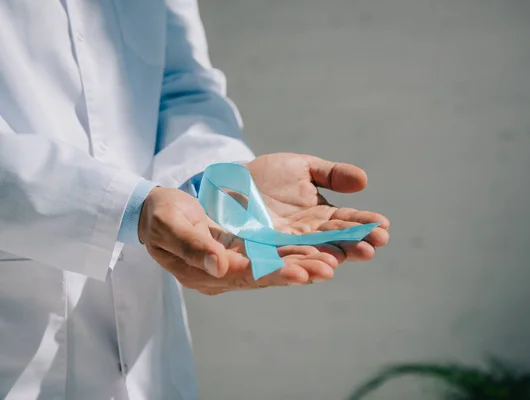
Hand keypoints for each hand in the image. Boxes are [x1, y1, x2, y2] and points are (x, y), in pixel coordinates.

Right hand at [139, 187, 337, 294]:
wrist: (164, 207)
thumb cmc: (161, 215)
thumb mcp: (167, 225)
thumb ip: (191, 245)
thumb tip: (219, 265)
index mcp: (208, 272)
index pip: (246, 275)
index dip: (273, 274)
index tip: (302, 273)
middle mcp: (231, 272)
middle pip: (271, 273)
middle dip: (302, 270)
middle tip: (331, 268)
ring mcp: (243, 260)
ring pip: (281, 262)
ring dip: (310, 260)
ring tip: (339, 259)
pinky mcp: (253, 246)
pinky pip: (282, 249)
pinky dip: (305, 247)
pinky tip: (328, 245)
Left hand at [246, 153, 389, 262]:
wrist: (227, 182)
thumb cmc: (269, 176)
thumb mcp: (302, 168)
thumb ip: (331, 174)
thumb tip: (363, 181)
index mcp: (321, 218)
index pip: (347, 223)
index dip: (364, 225)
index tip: (383, 226)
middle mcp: (307, 237)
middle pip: (333, 244)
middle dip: (352, 246)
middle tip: (371, 248)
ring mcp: (283, 247)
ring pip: (307, 258)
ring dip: (322, 262)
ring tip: (337, 261)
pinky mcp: (258, 255)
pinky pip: (274, 264)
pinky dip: (288, 269)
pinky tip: (302, 272)